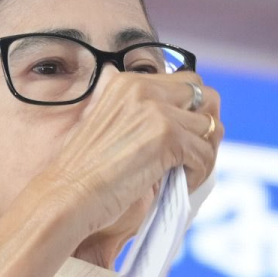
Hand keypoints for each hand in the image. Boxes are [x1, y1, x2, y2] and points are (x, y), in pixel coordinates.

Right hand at [41, 69, 222, 241]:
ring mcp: (157, 111)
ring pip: (209, 128)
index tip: (186, 138)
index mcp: (129, 83)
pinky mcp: (167, 137)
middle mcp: (144, 88)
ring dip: (203, 154)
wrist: (68, 194)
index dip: (193, 111)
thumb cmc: (85, 171)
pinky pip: (203, 155)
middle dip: (206, 126)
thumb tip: (181, 116)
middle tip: (194, 154)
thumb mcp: (108, 125)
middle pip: (206, 97)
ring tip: (185, 174)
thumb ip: (139, 113)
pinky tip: (180, 185)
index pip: (186, 82)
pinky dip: (197, 174)